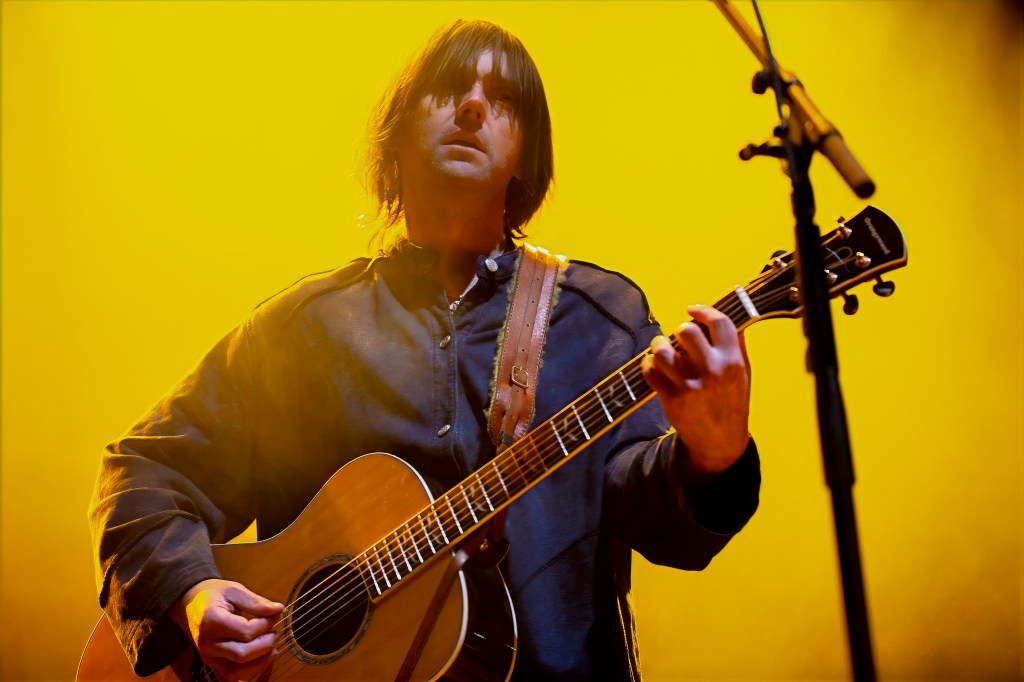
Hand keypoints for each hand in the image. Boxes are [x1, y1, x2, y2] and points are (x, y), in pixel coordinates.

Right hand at [169, 578, 283, 681]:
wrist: (189, 605)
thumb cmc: (213, 595)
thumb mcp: (234, 590)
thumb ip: (256, 602)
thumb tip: (279, 610)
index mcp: (212, 621)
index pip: (245, 631)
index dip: (265, 625)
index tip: (274, 615)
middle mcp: (207, 643)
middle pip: (241, 655)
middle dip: (265, 645)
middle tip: (274, 633)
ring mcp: (207, 657)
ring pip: (235, 673)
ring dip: (259, 663)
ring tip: (271, 649)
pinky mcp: (210, 665)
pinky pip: (229, 678)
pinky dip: (247, 673)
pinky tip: (259, 659)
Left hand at [641, 305, 750, 474]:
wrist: (719, 442)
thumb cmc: (732, 402)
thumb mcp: (743, 374)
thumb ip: (737, 346)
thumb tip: (727, 318)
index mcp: (733, 362)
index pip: (719, 323)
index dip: (703, 311)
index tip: (692, 310)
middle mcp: (712, 371)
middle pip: (686, 331)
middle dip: (679, 330)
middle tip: (679, 338)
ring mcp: (690, 385)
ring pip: (662, 350)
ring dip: (658, 344)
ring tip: (661, 347)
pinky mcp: (671, 398)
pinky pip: (650, 371)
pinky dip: (648, 364)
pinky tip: (653, 365)